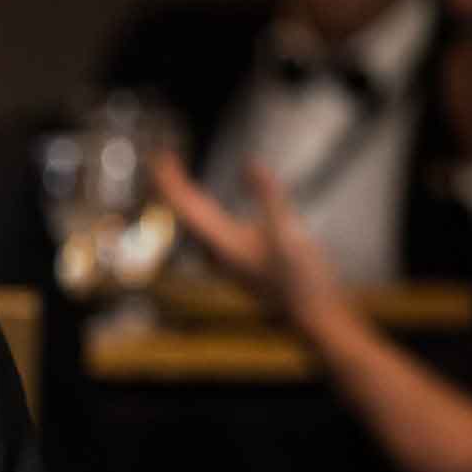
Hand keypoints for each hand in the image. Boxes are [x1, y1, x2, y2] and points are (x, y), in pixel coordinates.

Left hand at [148, 151, 349, 334]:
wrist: (313, 317)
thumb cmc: (302, 279)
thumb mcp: (288, 231)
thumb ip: (269, 196)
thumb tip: (251, 164)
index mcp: (220, 243)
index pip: (183, 204)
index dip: (169, 177)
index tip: (159, 154)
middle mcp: (214, 251)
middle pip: (182, 211)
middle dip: (170, 182)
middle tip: (162, 155)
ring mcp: (223, 257)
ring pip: (192, 221)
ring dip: (183, 195)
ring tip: (175, 173)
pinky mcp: (235, 260)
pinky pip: (205, 228)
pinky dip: (198, 208)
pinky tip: (203, 205)